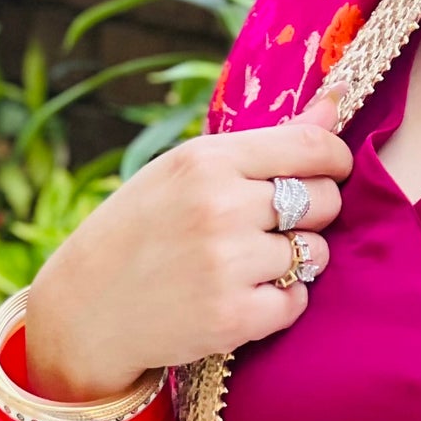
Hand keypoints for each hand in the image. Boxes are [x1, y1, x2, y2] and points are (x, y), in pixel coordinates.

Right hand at [23, 96, 352, 400]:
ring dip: (295, 260)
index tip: (331, 173)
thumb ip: (267, 142)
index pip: (312, 149)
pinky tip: (242, 296)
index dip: (335, 162)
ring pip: (315, 253)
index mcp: (206, 161)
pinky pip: (297, 301)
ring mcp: (227, 263)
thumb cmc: (141, 230)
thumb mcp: (186, 171)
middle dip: (313, 213)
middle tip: (272, 226)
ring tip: (249, 263)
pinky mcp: (233, 317)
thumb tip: (335, 103)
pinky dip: (280, 303)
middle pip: (324, 200)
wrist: (85, 310)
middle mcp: (220, 207)